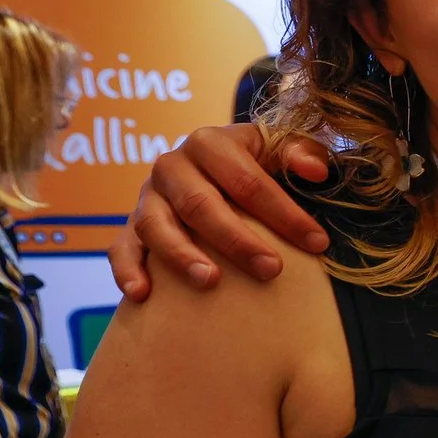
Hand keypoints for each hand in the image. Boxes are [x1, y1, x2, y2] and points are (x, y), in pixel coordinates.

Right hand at [108, 124, 330, 299]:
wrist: (208, 171)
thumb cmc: (253, 165)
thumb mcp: (278, 150)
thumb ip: (301, 153)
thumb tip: (317, 171)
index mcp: (210, 143)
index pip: (247, 180)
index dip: (284, 213)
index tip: (317, 244)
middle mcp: (172, 166)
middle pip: (200, 203)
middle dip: (236, 239)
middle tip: (271, 270)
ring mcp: (147, 198)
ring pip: (155, 224)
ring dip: (180, 255)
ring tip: (210, 282)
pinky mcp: (130, 227)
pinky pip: (121, 248)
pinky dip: (127, 270)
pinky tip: (143, 294)